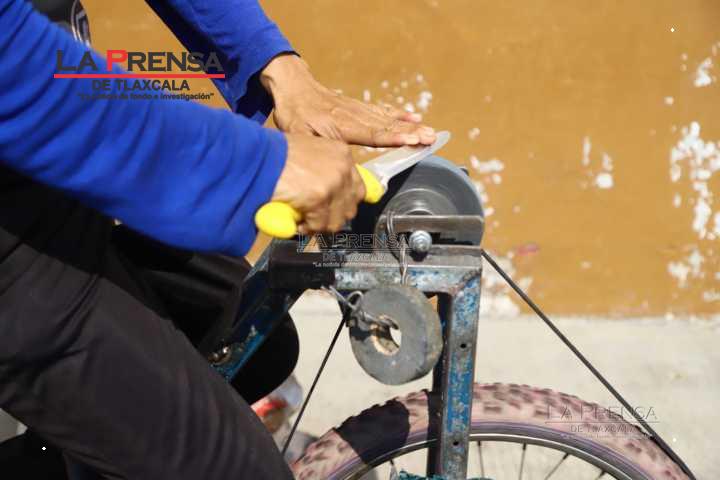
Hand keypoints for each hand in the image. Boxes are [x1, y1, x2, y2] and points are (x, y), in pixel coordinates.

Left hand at [260, 54, 435, 146]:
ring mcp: (357, 109)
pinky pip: (382, 110)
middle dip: (410, 132)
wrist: (293, 86)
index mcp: (340, 125)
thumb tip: (334, 168)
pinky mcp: (358, 107)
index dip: (392, 138)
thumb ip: (317, 150)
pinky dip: (398, 114)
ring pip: (387, 117)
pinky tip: (413, 118)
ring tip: (429, 131)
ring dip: (409, 125)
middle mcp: (353, 115)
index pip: (371, 133)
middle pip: (386, 125)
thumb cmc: (293, 114)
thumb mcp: (297, 135)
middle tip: (430, 137)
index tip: (410, 140)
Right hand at [272, 134, 364, 233]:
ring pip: (337, 220)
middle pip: (351, 207)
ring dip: (320, 225)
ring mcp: (333, 182)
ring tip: (304, 221)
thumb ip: (323, 170)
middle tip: (315, 218)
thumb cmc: (274, 154)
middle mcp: (343, 167)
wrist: (256, 156)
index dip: (344, 203)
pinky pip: (319, 225)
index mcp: (342, 154)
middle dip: (333, 216)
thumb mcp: (308, 153)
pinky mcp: (320, 197)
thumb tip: (331, 194)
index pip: (359, 188)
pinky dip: (307, 228)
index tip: (333, 210)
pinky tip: (297, 223)